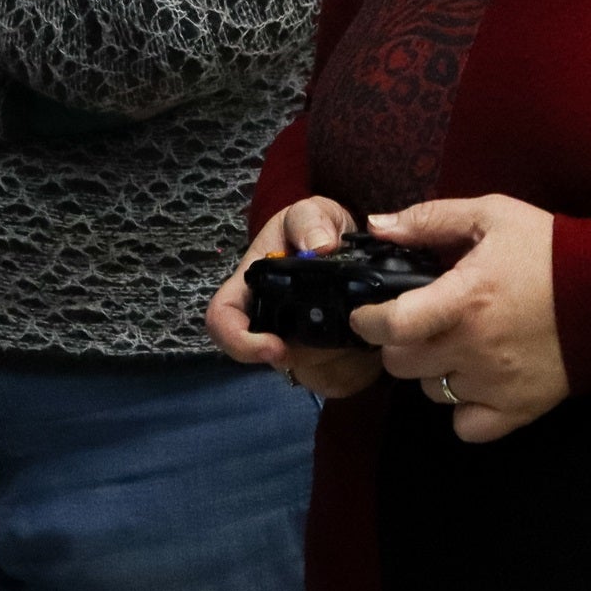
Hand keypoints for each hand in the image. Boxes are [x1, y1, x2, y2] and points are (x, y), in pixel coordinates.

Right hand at [206, 197, 381, 398]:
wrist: (347, 243)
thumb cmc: (317, 226)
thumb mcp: (311, 211)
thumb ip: (310, 220)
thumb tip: (320, 247)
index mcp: (252, 287)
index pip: (221, 321)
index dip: (239, 342)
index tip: (275, 346)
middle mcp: (268, 323)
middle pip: (273, 357)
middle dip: (308, 352)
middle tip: (341, 334)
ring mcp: (295, 346)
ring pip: (308, 372)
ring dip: (337, 357)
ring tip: (360, 329)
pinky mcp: (326, 361)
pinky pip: (338, 380)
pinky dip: (356, 365)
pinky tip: (368, 342)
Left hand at [353, 194, 569, 443]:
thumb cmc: (548, 249)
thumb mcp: (493, 216)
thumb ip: (431, 219)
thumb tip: (378, 227)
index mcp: (464, 298)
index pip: (393, 325)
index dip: (368, 322)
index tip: (368, 315)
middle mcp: (473, 347)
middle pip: (401, 364)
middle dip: (401, 343)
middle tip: (422, 323)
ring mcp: (494, 384)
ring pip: (430, 392)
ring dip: (434, 371)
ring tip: (460, 345)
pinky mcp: (516, 409)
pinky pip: (465, 426)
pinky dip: (464, 409)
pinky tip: (477, 381)